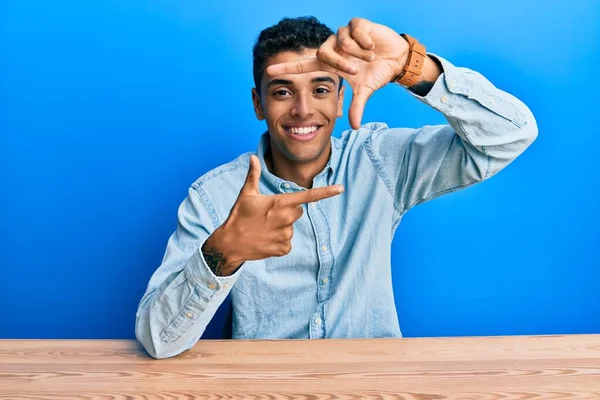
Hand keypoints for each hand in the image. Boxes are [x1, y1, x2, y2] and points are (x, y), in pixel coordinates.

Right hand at [208, 155, 343, 271]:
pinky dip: (279, 241)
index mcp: (279, 203)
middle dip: (287, 212)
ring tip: (264, 229)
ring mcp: (285, 235)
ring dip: (281, 227)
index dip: (326, 192)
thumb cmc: (239, 216)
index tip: (341, 188)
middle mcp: (286, 219)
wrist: (230, 243)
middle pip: (298, 211)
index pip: (308, 197)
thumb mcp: (246, 194)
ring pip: (291, 228)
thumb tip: (253, 157)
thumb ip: (253, 175)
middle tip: (268, 215)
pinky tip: (266, 240)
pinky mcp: (283, 249)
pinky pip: (288, 243)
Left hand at [266, 18, 408, 129]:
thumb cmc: (376, 73)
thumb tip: (355, 127)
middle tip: (356, 70)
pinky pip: (355, 31)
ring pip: (341, 41)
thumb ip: (356, 106)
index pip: (303, 65)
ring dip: (357, 53)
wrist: (396, 59)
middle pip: (323, 53)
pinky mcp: (357, 24)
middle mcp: (333, 47)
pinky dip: (365, 41)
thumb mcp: (365, 91)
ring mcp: (344, 35)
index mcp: (330, 63)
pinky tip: (372, 47)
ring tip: (369, 57)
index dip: (287, 68)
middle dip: (341, 63)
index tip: (268, 71)